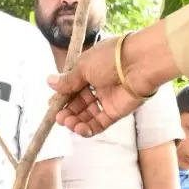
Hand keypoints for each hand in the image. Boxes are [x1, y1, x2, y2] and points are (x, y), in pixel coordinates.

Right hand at [48, 21, 177, 136]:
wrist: (138, 64)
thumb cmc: (110, 59)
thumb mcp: (83, 67)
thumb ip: (68, 80)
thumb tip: (49, 82)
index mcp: (90, 70)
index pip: (72, 87)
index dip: (63, 98)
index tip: (53, 105)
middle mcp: (98, 85)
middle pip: (79, 103)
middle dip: (68, 112)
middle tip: (59, 118)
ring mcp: (107, 100)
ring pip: (87, 115)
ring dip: (76, 121)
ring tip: (68, 123)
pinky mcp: (115, 112)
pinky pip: (99, 124)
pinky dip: (88, 129)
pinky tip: (79, 129)